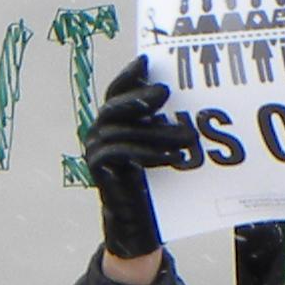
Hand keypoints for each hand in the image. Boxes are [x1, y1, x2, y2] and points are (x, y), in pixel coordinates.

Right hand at [85, 54, 175, 260]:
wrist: (141, 222)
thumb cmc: (155, 181)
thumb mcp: (162, 146)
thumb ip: (165, 123)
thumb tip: (190, 97)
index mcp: (112, 121)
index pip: (117, 91)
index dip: (129, 75)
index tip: (147, 61)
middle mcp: (98, 131)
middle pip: (114, 106)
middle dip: (140, 98)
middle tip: (165, 93)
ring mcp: (94, 150)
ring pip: (122, 131)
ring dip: (157, 132)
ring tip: (189, 137)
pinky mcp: (97, 170)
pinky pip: (121, 154)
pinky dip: (149, 153)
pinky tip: (173, 156)